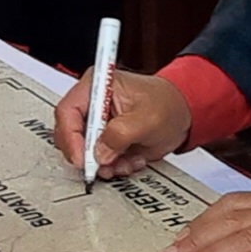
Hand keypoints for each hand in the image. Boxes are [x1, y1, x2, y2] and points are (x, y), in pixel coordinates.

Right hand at [53, 67, 189, 180]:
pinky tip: (132, 158)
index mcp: (98, 85)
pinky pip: (99, 159)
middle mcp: (93, 103)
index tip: (82, 159)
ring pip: (84, 150)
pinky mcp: (105, 138)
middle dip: (88, 155)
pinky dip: (115, 165)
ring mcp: (98, 122)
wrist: (183, 113)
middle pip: (70, 133)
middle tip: (104, 166)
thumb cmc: (167, 104)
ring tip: (126, 161)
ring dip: (105, 163)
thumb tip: (100, 153)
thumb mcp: (146, 119)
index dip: (70, 138)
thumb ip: (120, 135)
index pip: (67, 112)